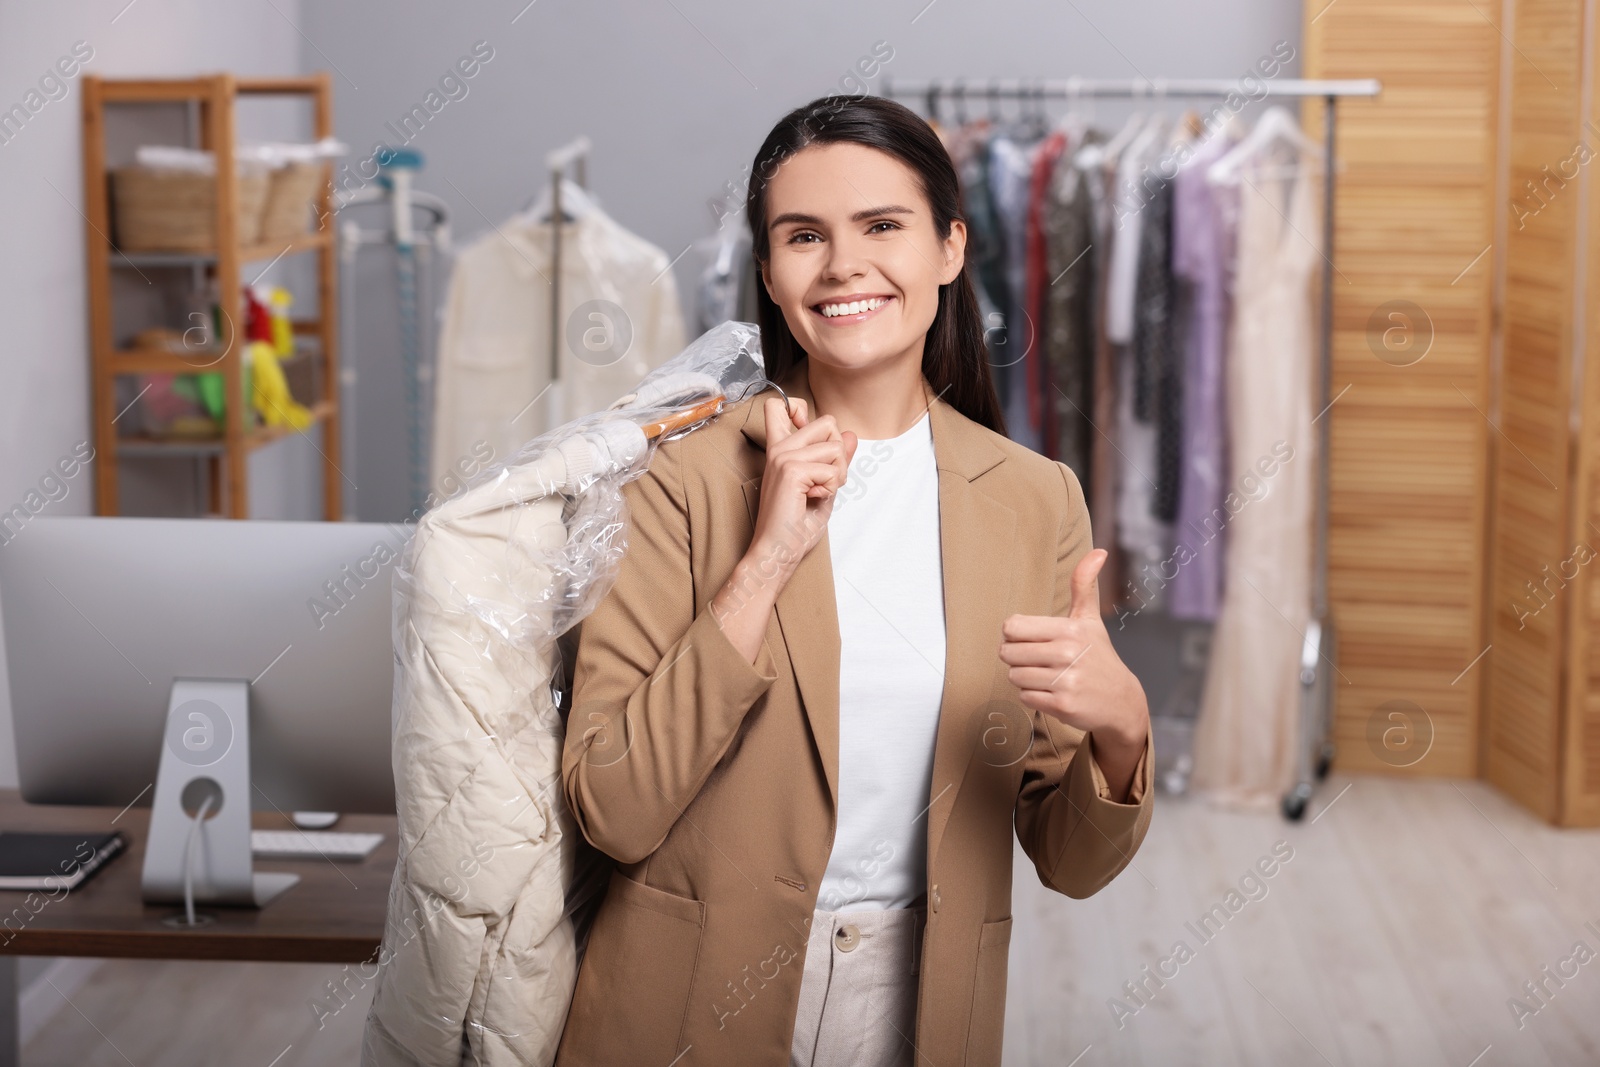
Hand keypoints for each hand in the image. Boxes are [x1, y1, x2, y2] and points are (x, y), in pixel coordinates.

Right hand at [747, 396, 857, 579]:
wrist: (778, 550)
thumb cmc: (795, 525)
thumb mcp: (823, 485)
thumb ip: (836, 459)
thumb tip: (851, 435)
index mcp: (781, 448)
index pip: (779, 405)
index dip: (799, 407)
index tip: (804, 430)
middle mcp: (780, 448)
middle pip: (828, 422)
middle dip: (839, 452)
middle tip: (824, 479)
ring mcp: (784, 457)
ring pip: (836, 447)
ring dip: (838, 474)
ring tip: (818, 492)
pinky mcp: (792, 470)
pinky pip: (833, 470)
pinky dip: (831, 488)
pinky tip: (813, 499)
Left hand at [998, 549, 1149, 749]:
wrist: (1120, 701)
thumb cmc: (1098, 656)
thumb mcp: (1090, 620)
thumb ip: (1084, 585)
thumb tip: (1098, 552)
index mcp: (1069, 629)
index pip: (1012, 626)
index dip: (1015, 634)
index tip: (1032, 639)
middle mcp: (1067, 653)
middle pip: (1008, 653)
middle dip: (1017, 658)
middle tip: (1040, 660)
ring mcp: (1066, 680)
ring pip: (1014, 676)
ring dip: (1025, 678)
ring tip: (1048, 676)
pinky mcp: (1062, 706)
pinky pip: (1024, 697)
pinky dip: (1033, 697)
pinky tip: (1053, 692)